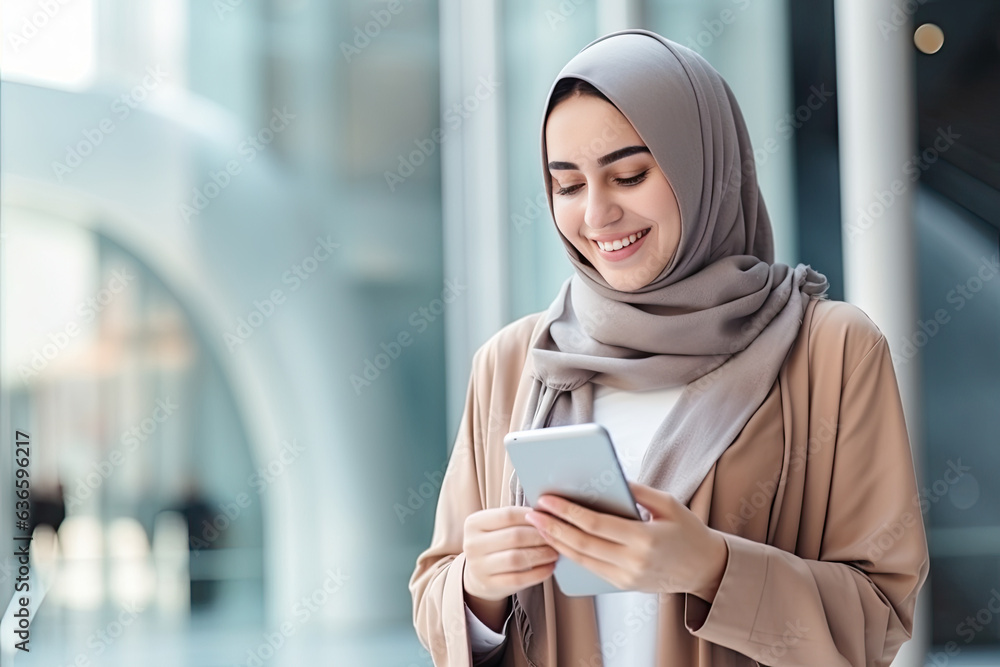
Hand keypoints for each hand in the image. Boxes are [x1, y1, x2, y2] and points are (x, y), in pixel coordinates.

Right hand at [463, 506, 559, 602]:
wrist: (478, 574)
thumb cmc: (495, 544)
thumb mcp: (497, 527)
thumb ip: (516, 518)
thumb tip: (548, 513)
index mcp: (474, 523)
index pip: (508, 515)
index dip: (531, 516)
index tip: (548, 518)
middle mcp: (472, 544)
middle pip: (514, 536)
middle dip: (540, 536)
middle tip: (556, 537)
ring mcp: (479, 566)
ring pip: (517, 559)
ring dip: (541, 555)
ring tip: (554, 552)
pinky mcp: (490, 585)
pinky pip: (519, 579)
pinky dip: (538, 573)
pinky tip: (549, 567)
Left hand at [524, 481, 728, 601]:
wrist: (705, 569)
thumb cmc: (688, 531)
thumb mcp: (668, 504)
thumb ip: (636, 491)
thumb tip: (606, 477)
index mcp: (644, 539)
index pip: (595, 525)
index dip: (567, 512)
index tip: (547, 499)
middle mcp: (633, 562)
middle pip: (582, 543)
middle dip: (553, 527)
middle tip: (532, 511)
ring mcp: (626, 578)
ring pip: (581, 560)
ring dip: (556, 542)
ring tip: (538, 524)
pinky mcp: (623, 585)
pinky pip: (590, 568)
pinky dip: (570, 554)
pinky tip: (557, 540)